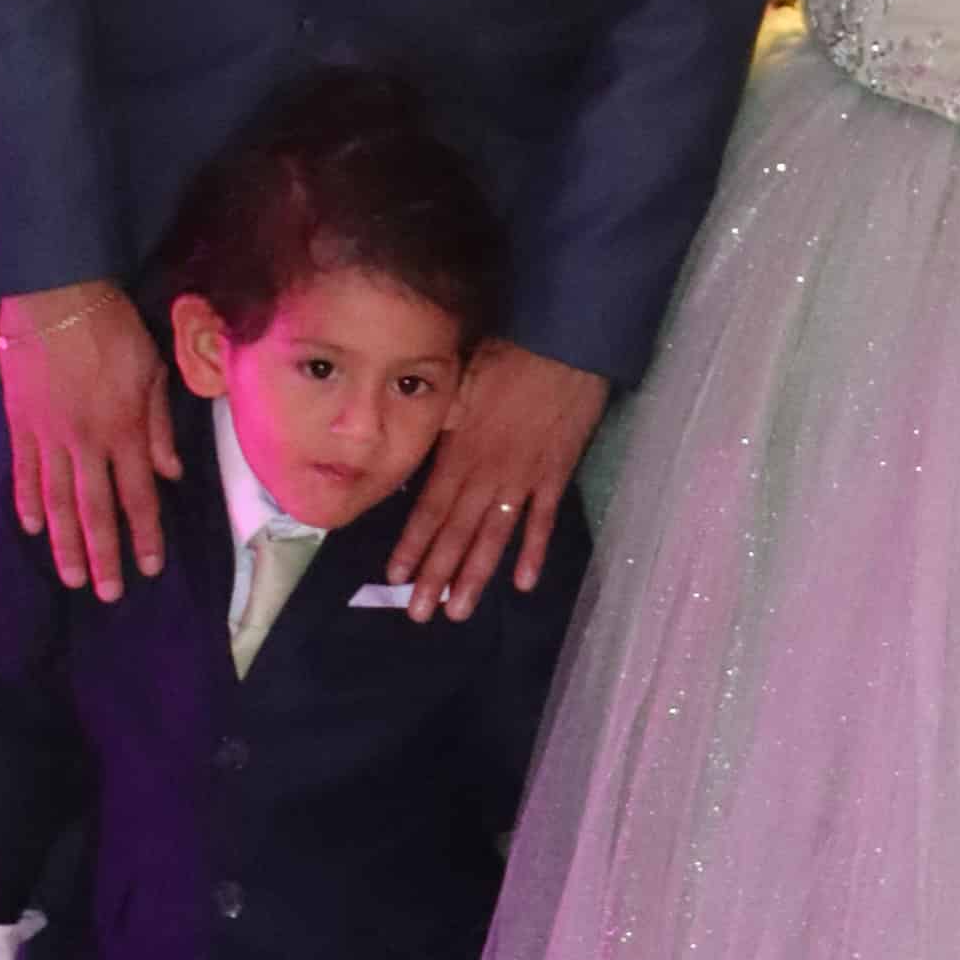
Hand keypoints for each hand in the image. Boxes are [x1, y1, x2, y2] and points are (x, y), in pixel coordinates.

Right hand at [0, 280, 180, 596]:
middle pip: (94, 510)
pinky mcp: (18, 423)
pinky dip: (25, 502)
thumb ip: (159, 425)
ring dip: (64, 543)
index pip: (137, 495)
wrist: (54, 293)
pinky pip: (22, 471)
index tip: (149, 569)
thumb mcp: (152, 369)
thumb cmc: (112, 327)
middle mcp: (85, 442)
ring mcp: (46, 436)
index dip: (144, 535)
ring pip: (55, 501)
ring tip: (71, 576)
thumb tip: (170, 473)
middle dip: (103, 555)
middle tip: (106, 594)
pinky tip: (31, 528)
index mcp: (123, 429)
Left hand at [388, 337, 607, 616]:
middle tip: (419, 614)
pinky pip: (542, 520)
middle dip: (436, 575)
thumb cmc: (507, 356)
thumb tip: (414, 437)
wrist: (563, 345)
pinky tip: (522, 583)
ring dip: (475, 575)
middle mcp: (485, 473)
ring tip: (459, 612)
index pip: (429, 507)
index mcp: (458, 450)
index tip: (395, 576)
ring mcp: (522, 478)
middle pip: (456, 532)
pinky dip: (533, 551)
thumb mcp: (460, 383)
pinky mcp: (555, 475)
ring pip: (494, 536)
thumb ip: (441, 420)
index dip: (412, 544)